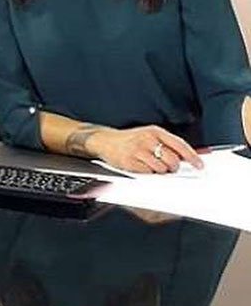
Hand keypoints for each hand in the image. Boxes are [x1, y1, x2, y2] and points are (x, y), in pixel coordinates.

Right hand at [87, 125, 202, 173]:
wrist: (105, 141)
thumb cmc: (129, 140)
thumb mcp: (148, 136)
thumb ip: (166, 145)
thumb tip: (187, 158)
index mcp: (155, 131)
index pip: (179, 144)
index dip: (192, 156)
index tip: (200, 166)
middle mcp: (148, 139)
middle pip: (172, 160)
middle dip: (174, 168)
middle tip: (169, 169)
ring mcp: (139, 150)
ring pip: (161, 169)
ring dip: (160, 172)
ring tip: (151, 166)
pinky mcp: (131, 161)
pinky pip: (148, 174)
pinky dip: (148, 174)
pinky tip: (141, 167)